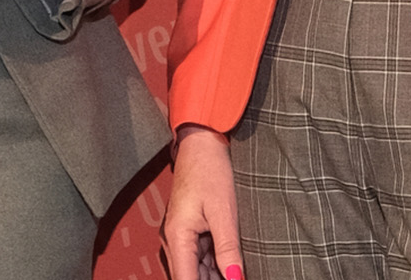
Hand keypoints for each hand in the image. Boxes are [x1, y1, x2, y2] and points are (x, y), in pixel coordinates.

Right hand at [162, 125, 242, 279]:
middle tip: (237, 278)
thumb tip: (235, 279)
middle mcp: (173, 242)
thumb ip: (228, 249)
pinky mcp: (188, 232)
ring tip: (237, 273)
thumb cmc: (210, 172)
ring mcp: (179, 237)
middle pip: (189, 279)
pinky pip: (199, 258)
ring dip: (215, 276)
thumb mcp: (224, 212)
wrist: (201, 144)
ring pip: (195, 271)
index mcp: (176, 238)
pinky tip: (232, 267)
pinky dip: (215, 266)